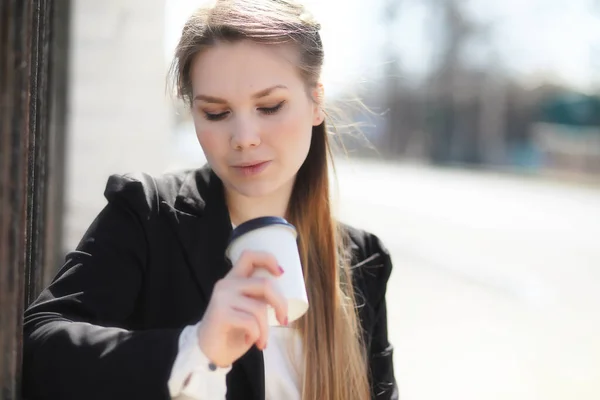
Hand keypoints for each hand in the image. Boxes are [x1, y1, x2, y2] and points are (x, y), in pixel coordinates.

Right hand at [196, 250, 287, 366]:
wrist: (209, 353)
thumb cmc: (234, 331)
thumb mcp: (248, 308)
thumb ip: (258, 297)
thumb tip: (283, 296)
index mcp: (234, 279)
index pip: (249, 256)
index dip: (269, 259)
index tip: (281, 273)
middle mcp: (226, 284)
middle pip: (265, 284)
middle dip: (281, 304)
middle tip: (284, 321)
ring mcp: (222, 298)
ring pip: (259, 308)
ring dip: (266, 329)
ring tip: (262, 341)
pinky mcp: (220, 313)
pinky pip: (251, 322)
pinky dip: (257, 335)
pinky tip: (251, 341)